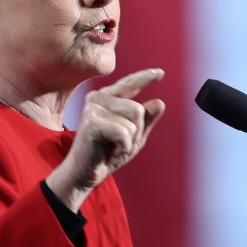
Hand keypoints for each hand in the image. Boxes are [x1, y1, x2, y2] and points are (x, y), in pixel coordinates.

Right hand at [46, 68, 165, 209]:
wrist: (85, 173)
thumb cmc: (108, 154)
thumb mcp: (134, 136)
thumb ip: (146, 120)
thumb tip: (159, 102)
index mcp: (108, 98)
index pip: (129, 84)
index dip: (145, 78)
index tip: (161, 73)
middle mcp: (99, 98)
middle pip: (138, 109)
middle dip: (136, 132)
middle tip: (118, 143)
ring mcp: (94, 108)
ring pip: (133, 121)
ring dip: (129, 140)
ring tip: (113, 146)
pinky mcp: (92, 123)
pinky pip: (124, 133)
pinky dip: (124, 146)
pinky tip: (111, 151)